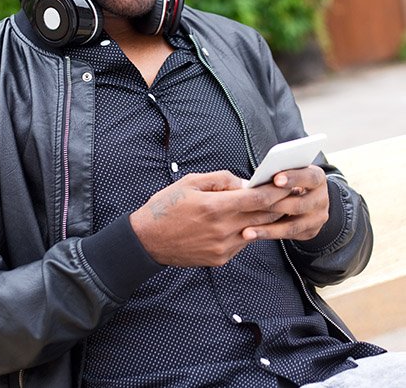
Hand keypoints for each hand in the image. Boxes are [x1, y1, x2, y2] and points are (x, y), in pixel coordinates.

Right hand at [129, 170, 289, 266]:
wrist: (147, 241)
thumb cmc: (166, 206)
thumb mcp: (190, 182)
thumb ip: (220, 180)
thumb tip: (245, 182)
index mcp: (214, 207)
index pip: (256, 199)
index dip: (275, 190)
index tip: (287, 183)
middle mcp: (222, 230)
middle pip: (262, 217)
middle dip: (278, 204)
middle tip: (291, 193)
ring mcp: (222, 248)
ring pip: (255, 231)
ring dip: (265, 219)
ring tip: (274, 206)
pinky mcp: (220, 259)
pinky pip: (242, 243)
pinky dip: (248, 230)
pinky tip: (248, 221)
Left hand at [241, 165, 328, 242]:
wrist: (309, 196)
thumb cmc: (290, 178)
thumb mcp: (290, 170)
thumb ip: (279, 172)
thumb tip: (258, 177)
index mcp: (318, 179)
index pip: (309, 177)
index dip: (293, 178)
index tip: (275, 179)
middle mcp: (321, 199)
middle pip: (299, 204)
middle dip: (274, 205)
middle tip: (251, 206)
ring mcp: (317, 218)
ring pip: (292, 225)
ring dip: (268, 229)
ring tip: (247, 231)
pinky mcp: (310, 232)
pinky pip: (288, 235)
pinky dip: (268, 234)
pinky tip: (252, 234)